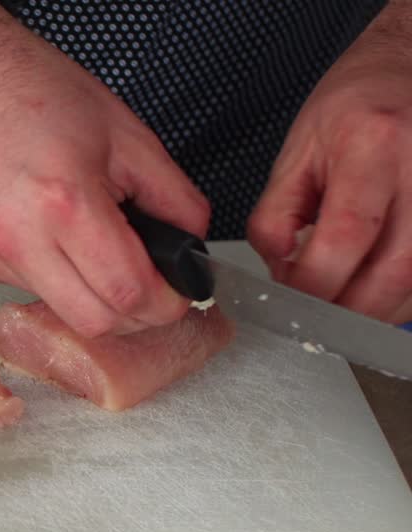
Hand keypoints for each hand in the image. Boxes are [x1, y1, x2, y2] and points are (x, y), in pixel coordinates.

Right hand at [0, 20, 209, 336]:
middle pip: (95, 323)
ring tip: (99, 249)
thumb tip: (190, 246)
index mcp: (65, 203)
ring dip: (94, 297)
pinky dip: (58, 277)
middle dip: (135, 314)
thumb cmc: (33, 92)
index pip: (129, 293)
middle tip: (151, 283)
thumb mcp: (126, 133)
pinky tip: (55, 235)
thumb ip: (172, 197)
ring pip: (61, 312)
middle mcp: (19, 240)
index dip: (168, 302)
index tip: (179, 288)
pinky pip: (30, 288)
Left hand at [247, 7, 411, 323]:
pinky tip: (373, 285)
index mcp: (372, 147)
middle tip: (314, 320)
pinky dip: (401, 295)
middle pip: (392, 275)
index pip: (344, 240)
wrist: (411, 68)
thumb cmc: (355, 104)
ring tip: (341, 302)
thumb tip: (279, 273)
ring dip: (376, 311)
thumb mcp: (297, 150)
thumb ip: (277, 216)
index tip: (289, 300)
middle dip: (346, 314)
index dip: (312, 285)